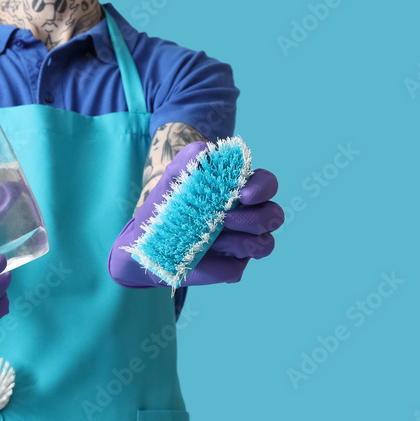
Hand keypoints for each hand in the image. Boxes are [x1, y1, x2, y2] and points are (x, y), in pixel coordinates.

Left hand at [108, 141, 283, 288]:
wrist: (146, 241)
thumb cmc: (167, 204)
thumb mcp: (173, 178)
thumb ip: (190, 158)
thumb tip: (206, 152)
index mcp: (240, 191)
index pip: (266, 184)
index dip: (263, 188)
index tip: (243, 194)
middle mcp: (248, 217)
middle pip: (274, 216)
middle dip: (254, 218)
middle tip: (226, 218)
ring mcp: (243, 244)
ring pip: (264, 244)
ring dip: (240, 241)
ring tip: (212, 239)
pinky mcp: (231, 267)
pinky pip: (235, 269)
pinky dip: (215, 264)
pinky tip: (197, 257)